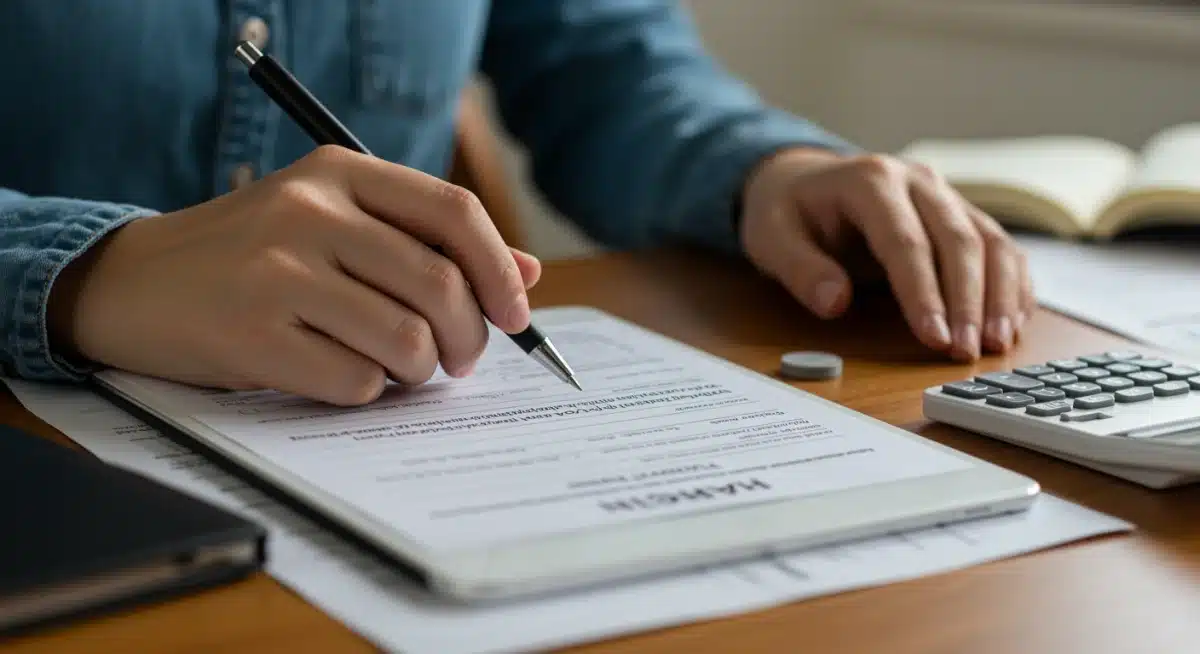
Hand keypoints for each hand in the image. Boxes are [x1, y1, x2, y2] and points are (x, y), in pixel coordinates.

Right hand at [48, 146, 539, 404]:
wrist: (133, 283)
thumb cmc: (252, 258)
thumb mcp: (333, 224)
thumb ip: (424, 240)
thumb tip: (525, 273)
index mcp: (338, 173)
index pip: (454, 212)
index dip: (499, 269)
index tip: (515, 314)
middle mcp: (309, 212)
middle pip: (441, 284)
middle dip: (470, 337)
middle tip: (459, 359)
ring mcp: (277, 273)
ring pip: (407, 340)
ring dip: (419, 371)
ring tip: (397, 368)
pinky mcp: (252, 335)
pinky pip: (357, 382)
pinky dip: (366, 391)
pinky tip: (338, 374)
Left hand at [739, 148, 1034, 360]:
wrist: (803, 180)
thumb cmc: (788, 212)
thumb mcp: (771, 238)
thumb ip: (800, 269)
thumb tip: (834, 302)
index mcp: (871, 181)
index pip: (905, 241)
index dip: (923, 293)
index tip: (933, 338)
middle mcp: (917, 181)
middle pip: (957, 240)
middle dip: (968, 301)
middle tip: (968, 351)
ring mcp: (944, 195)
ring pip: (990, 241)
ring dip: (1000, 295)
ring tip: (998, 343)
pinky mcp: (960, 214)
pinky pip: (999, 247)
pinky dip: (1011, 284)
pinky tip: (1011, 322)